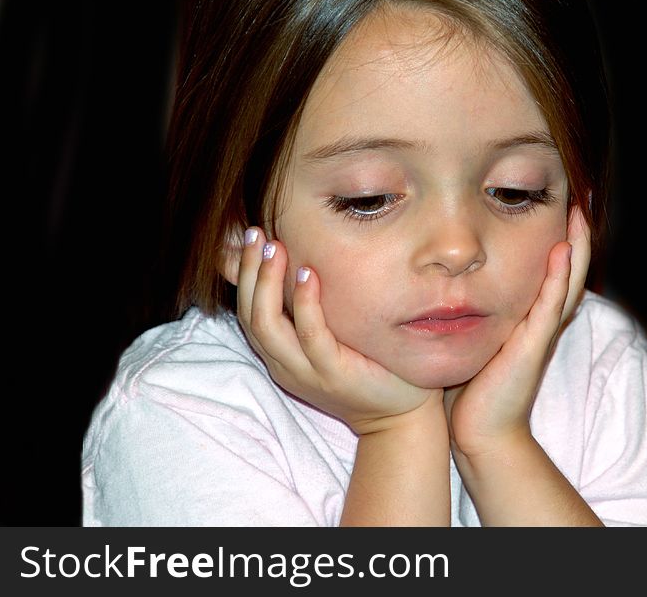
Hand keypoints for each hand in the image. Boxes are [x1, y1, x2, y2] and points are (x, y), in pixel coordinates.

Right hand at [236, 227, 441, 434]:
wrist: (403, 414)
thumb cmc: (372, 366)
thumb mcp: (336, 334)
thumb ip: (316, 308)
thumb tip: (306, 261)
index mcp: (282, 355)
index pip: (248, 311)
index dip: (243, 274)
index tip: (251, 235)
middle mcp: (286, 364)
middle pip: (250, 315)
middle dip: (248, 271)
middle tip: (255, 233)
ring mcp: (307, 372)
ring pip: (268, 326)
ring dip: (267, 283)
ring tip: (274, 248)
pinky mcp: (334, 375)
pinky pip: (311, 337)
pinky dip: (305, 304)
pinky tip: (307, 274)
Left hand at [444, 207, 590, 456]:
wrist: (478, 431)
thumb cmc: (469, 388)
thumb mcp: (471, 340)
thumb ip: (467, 315)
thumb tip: (444, 289)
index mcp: (526, 320)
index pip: (548, 274)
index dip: (556, 244)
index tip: (556, 210)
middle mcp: (539, 324)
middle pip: (567, 273)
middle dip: (575, 238)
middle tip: (580, 203)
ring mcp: (539, 334)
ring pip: (566, 284)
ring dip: (575, 250)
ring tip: (579, 217)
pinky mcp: (532, 347)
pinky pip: (549, 306)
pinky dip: (558, 278)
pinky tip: (561, 252)